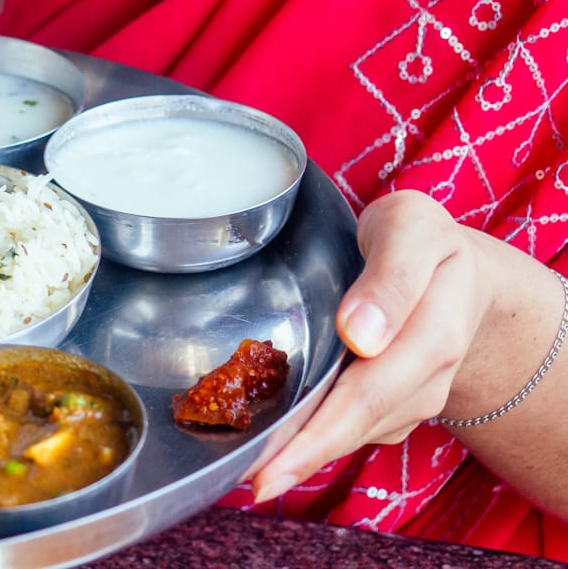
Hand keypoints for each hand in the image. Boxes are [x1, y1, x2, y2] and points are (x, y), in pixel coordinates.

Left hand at [248, 189, 545, 501]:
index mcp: (434, 328)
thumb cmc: (419, 242)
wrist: (459, 272)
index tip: (275, 461)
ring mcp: (417, 395)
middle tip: (254, 484)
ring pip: (358, 432)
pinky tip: (279, 444)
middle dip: (305, 457)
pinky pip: (357, 426)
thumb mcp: (410, 228)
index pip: (371, 390)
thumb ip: (391, 275)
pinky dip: (317, 438)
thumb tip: (361, 334)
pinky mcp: (399, 404)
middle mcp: (429, 372)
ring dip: (306, 455)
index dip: (321, 431)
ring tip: (254, 472)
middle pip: (361, 421)